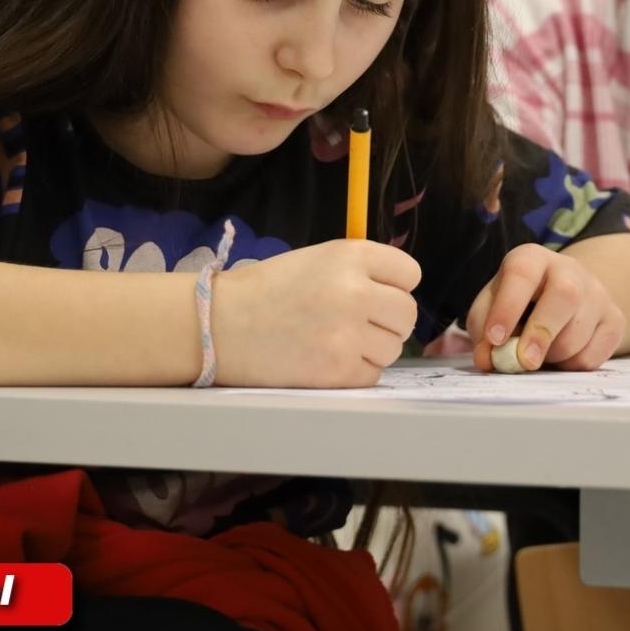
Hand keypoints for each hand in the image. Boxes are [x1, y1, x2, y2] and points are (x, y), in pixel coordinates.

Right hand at [211, 240, 420, 386]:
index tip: (377, 294)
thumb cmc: (266, 290)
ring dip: (373, 348)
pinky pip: (372, 375)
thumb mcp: (317, 260)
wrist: (219, 325)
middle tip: (360, 324)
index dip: (395, 286)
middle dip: (388, 321)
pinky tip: (327, 360)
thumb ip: (361, 271)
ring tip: (337, 341)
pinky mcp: (338, 371)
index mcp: (351, 255)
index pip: (410, 273)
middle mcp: (355, 292)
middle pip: (407, 314)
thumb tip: (399, 294)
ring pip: (393, 347)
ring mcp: (348, 334)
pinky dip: (355, 372)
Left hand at [465, 244, 626, 371]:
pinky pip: (594, 355)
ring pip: (578, 333)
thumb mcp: (492, 307)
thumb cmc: (519, 304)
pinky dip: (571, 366)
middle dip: (541, 332)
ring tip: (540, 352)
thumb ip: (483, 330)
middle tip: (524, 361)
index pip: (522, 273)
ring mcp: (597, 293)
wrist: (564, 301)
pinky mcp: (615, 320)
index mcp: (532, 258)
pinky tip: (562, 355)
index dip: (508, 307)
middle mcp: (569, 269)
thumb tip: (488, 359)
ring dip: (552, 356)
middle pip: (564, 296)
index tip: (495, 338)